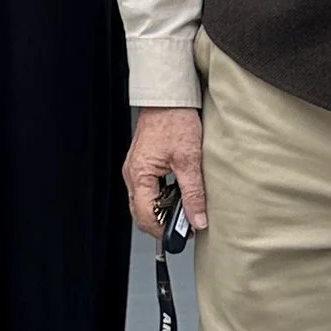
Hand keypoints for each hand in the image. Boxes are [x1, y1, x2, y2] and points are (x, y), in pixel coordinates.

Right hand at [124, 104, 206, 237]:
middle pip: (142, 213)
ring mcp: (135, 169)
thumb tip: (197, 220)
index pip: (146, 216)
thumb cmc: (175, 120)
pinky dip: (161, 197)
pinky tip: (178, 194)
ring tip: (185, 207)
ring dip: (162, 210)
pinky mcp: (142, 164)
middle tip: (187, 223)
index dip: (165, 229)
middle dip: (163, 223)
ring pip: (144, 204)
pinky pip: (147, 191)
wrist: (169, 97)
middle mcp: (132, 174)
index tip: (185, 233)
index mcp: (140, 174)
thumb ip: (193, 193)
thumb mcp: (190, 159)